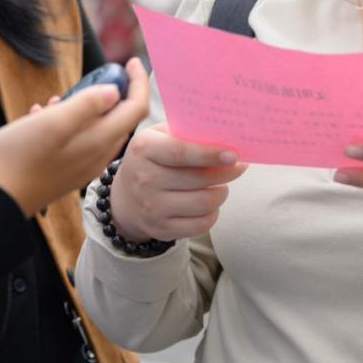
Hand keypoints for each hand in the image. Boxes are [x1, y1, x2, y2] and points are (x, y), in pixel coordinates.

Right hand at [0, 57, 150, 216]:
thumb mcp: (52, 123)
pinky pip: (80, 139)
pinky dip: (69, 122)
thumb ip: (87, 105)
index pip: (136, 108)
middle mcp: (98, 156)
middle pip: (121, 118)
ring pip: (98, 127)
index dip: (137, 82)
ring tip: (57, 98)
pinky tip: (43, 116)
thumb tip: (115, 91)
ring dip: (85, 107)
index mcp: (99, 141)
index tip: (130, 61)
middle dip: (113, 92)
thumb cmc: (19, 158)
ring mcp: (83, 165)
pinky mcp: (67, 170)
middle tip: (95, 75)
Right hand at [109, 123, 245, 242]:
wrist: (125, 197)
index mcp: (144, 149)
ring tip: (221, 185)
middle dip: (226, 173)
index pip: (181, 152)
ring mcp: (152, 207)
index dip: (210, 154)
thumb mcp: (159, 137)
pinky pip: (201, 224)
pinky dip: (212, 213)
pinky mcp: (161, 229)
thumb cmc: (152, 159)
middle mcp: (145, 179)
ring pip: (204, 203)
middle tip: (237, 167)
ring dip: (221, 193)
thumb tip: (225, 135)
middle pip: (198, 179)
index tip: (234, 155)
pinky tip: (209, 203)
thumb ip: (186, 132)